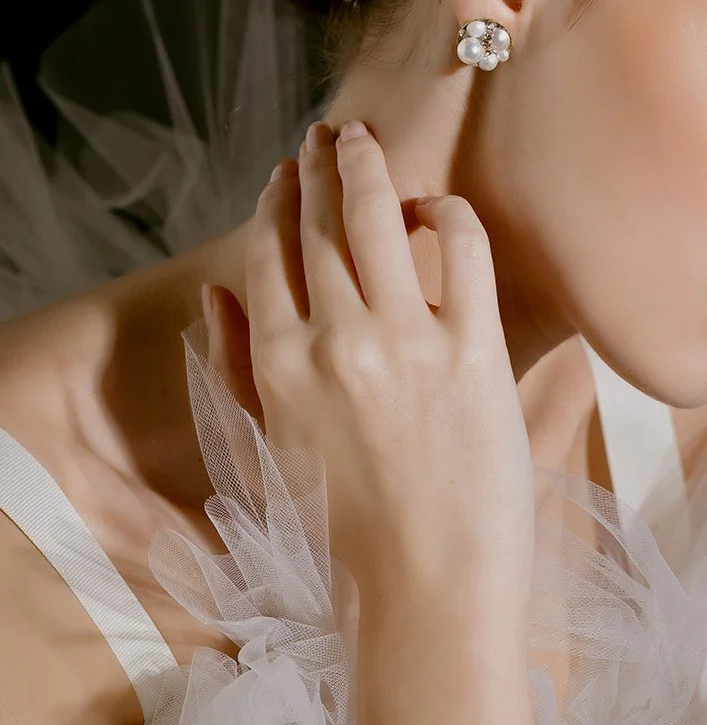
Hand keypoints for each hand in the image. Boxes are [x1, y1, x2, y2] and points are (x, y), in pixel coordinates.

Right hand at [201, 121, 536, 610]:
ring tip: (366, 142)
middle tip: (330, 135)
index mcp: (277, 367)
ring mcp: (405, 341)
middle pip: (318, 226)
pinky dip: (449, 213)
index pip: (267, 255)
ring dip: (368, 168)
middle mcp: (333, 341)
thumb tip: (214, 295)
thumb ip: (235, 369)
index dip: (276, 203)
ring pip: (376, 220)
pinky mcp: (473, 351)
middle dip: (320, 168)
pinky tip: (440, 208)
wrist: (430, 589)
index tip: (286, 173)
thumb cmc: (350, 532)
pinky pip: (462, 248)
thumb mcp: (269, 451)